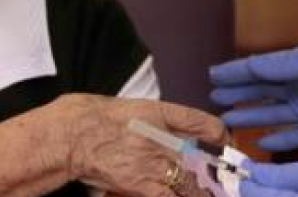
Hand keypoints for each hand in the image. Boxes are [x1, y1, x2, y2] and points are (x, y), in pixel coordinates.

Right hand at [54, 94, 225, 196]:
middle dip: (213, 175)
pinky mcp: (144, 185)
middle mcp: (165, 138)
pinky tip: (188, 196)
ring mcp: (156, 164)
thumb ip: (159, 120)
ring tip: (200, 195)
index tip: (224, 142)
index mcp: (162, 113)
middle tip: (217, 182)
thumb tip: (180, 134)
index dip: (220, 135)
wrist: (72, 135)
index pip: (204, 123)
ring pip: (191, 187)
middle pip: (203, 162)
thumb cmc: (98, 119)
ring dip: (199, 194)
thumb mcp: (134, 109)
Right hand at [209, 42, 297, 150]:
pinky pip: (292, 137)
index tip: (212, 74)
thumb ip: (281, 65)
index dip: (235, 72)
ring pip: (271, 114)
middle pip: (261, 93)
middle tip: (213, 97)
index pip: (259, 69)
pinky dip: (276, 140)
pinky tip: (260, 142)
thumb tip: (248, 66)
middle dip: (237, 94)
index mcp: (296, 66)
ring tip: (227, 118)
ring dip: (250, 116)